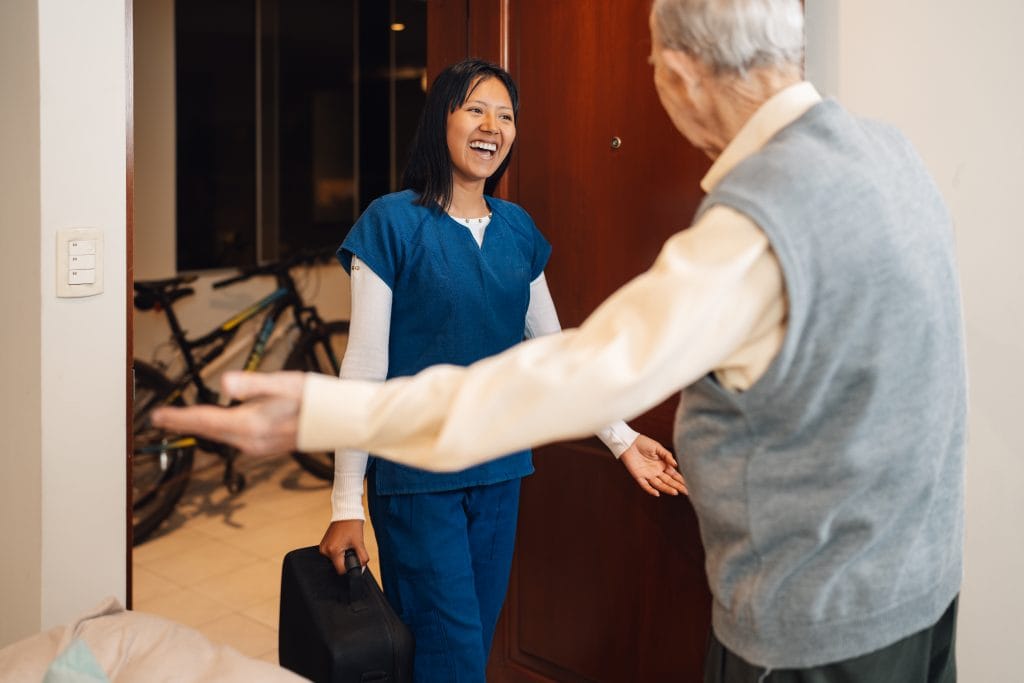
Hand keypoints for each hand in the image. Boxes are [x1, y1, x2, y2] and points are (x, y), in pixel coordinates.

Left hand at [150, 371, 305, 456]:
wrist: (340, 420)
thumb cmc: (315, 398)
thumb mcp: (284, 383)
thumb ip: (253, 384)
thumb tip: (224, 384)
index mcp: (251, 425)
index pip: (205, 421)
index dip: (179, 418)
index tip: (156, 416)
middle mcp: (251, 441)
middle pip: (208, 431)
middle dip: (184, 423)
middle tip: (160, 419)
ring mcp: (258, 446)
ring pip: (220, 436)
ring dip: (200, 427)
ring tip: (181, 420)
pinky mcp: (265, 446)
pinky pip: (233, 438)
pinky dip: (218, 430)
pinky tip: (216, 425)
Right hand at [319, 519, 368, 573]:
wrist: (346, 513)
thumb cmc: (352, 525)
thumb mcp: (360, 543)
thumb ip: (362, 558)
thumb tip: (362, 568)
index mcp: (333, 551)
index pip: (340, 570)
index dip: (349, 568)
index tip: (354, 561)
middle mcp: (325, 550)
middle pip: (337, 565)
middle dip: (345, 560)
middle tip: (351, 549)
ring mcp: (323, 547)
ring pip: (334, 560)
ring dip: (341, 556)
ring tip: (346, 544)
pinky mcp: (323, 544)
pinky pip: (331, 554)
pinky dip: (338, 552)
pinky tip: (342, 543)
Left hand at [619, 434, 687, 496]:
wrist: (629, 442)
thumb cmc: (643, 443)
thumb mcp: (658, 447)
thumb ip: (667, 456)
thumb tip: (676, 465)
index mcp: (663, 465)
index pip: (674, 474)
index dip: (681, 480)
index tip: (690, 484)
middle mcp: (657, 471)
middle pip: (669, 481)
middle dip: (678, 486)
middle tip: (687, 492)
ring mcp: (648, 475)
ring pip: (659, 484)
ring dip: (667, 489)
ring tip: (675, 492)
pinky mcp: (639, 476)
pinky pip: (645, 485)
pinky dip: (650, 490)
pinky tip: (657, 493)